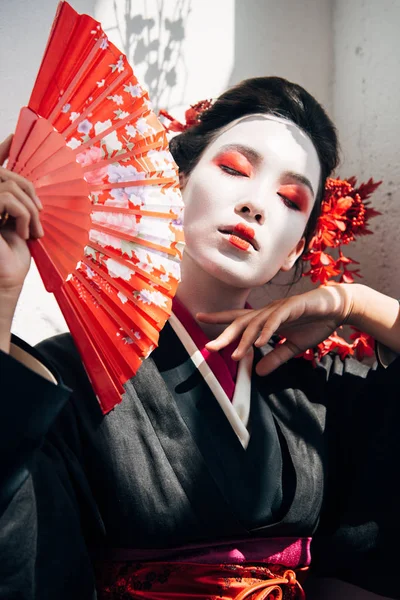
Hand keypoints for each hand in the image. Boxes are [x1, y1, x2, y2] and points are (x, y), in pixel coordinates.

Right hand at [0, 135, 43, 349]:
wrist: (6, 279)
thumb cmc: (13, 257)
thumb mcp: (21, 224)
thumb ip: (21, 203)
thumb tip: (33, 187)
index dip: (4, 150)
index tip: (16, 136)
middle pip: (5, 175)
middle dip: (29, 191)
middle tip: (39, 215)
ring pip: (8, 186)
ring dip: (29, 210)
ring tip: (33, 231)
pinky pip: (7, 197)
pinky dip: (22, 214)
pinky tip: (22, 234)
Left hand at [198, 285, 354, 375]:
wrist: (338, 308)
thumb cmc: (314, 323)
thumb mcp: (293, 347)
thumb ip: (276, 357)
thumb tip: (258, 373)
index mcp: (266, 319)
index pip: (238, 319)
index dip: (219, 320)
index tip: (199, 318)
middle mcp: (268, 312)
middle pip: (241, 322)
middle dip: (225, 334)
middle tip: (209, 346)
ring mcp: (279, 308)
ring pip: (257, 323)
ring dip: (246, 339)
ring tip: (236, 354)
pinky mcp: (293, 307)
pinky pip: (277, 320)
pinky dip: (268, 330)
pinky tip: (261, 342)